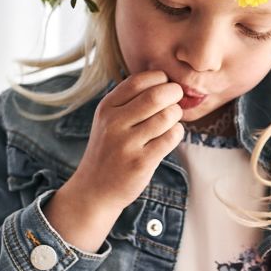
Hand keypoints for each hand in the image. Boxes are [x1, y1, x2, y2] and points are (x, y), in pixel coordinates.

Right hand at [44, 71, 183, 251]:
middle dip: (174, 94)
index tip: (165, 87)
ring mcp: (127, 143)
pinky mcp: (141, 162)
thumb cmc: (109, 151)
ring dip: (177, 116)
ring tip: (171, 122)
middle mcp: (114, 122)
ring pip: (167, 116)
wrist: (94, 190)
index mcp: (107, 107)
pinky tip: (169, 137)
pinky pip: (171, 137)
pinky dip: (177, 133)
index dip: (160, 80)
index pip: (139, 80)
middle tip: (176, 101)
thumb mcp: (109, 120)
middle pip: (157, 95)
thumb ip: (131, 100)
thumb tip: (167, 82)